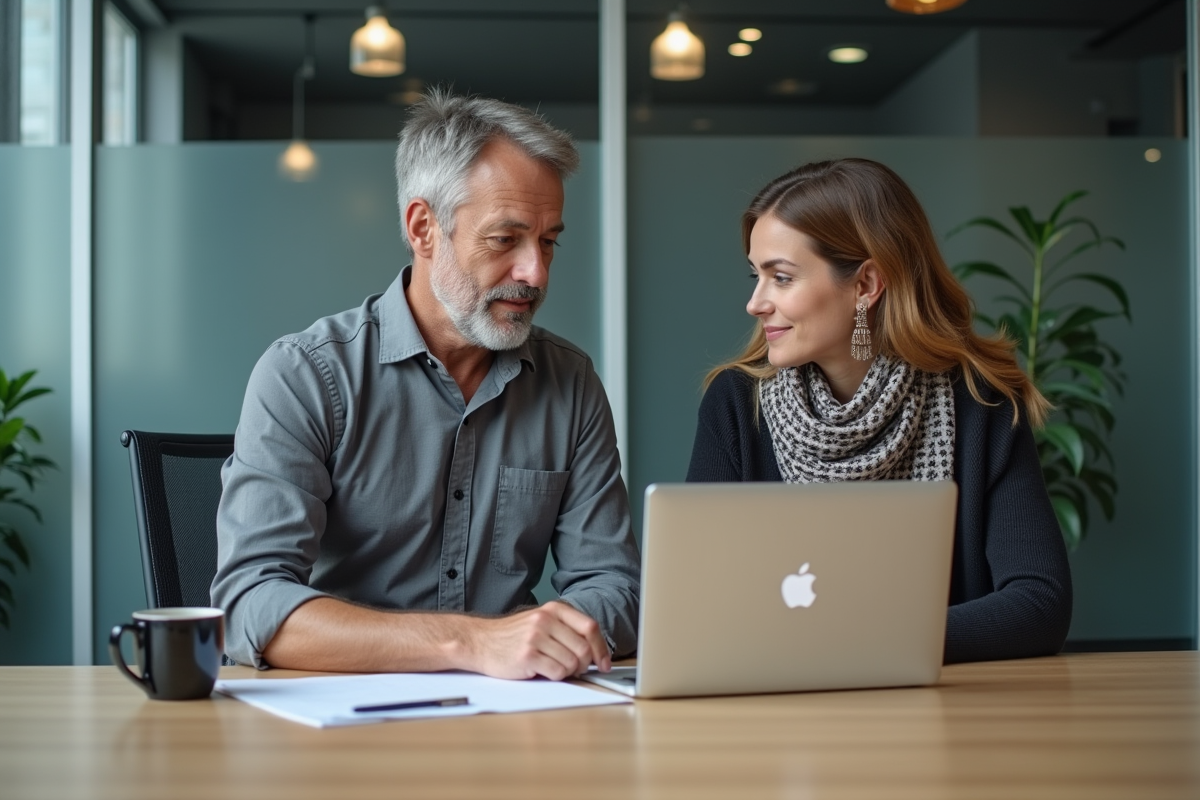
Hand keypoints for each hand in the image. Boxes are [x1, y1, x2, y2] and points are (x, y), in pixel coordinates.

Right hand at [462, 601, 610, 680]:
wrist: (480, 641)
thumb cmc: (513, 636)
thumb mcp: (540, 622)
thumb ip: (566, 630)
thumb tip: (595, 651)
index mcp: (554, 610)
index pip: (590, 627)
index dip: (602, 648)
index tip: (604, 663)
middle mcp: (546, 620)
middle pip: (584, 648)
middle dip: (585, 665)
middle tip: (577, 670)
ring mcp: (536, 637)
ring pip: (572, 663)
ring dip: (569, 673)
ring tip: (555, 669)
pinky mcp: (527, 656)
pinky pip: (557, 672)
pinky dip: (556, 677)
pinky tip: (544, 672)